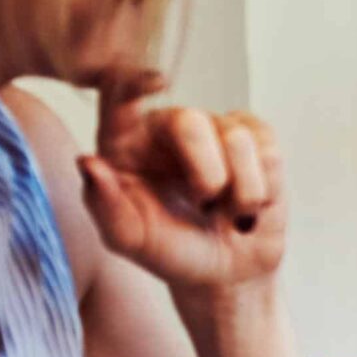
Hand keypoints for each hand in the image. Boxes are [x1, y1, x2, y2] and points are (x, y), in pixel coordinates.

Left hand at [78, 70, 287, 293]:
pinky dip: (264, 186)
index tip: (157, 83)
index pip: (120, 96)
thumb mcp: (129, 239)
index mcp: (126, 144)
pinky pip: (269, 150)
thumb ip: (104, 205)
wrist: (225, 274)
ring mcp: (216, 130)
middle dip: (205, 172)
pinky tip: (251, 204)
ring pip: (237, 138)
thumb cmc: (170, 252)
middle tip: (205, 203)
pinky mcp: (257, 140)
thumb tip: (88, 162)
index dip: (135, 83)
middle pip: (190, 121)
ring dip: (239, 189)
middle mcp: (169, 129)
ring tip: (228, 212)